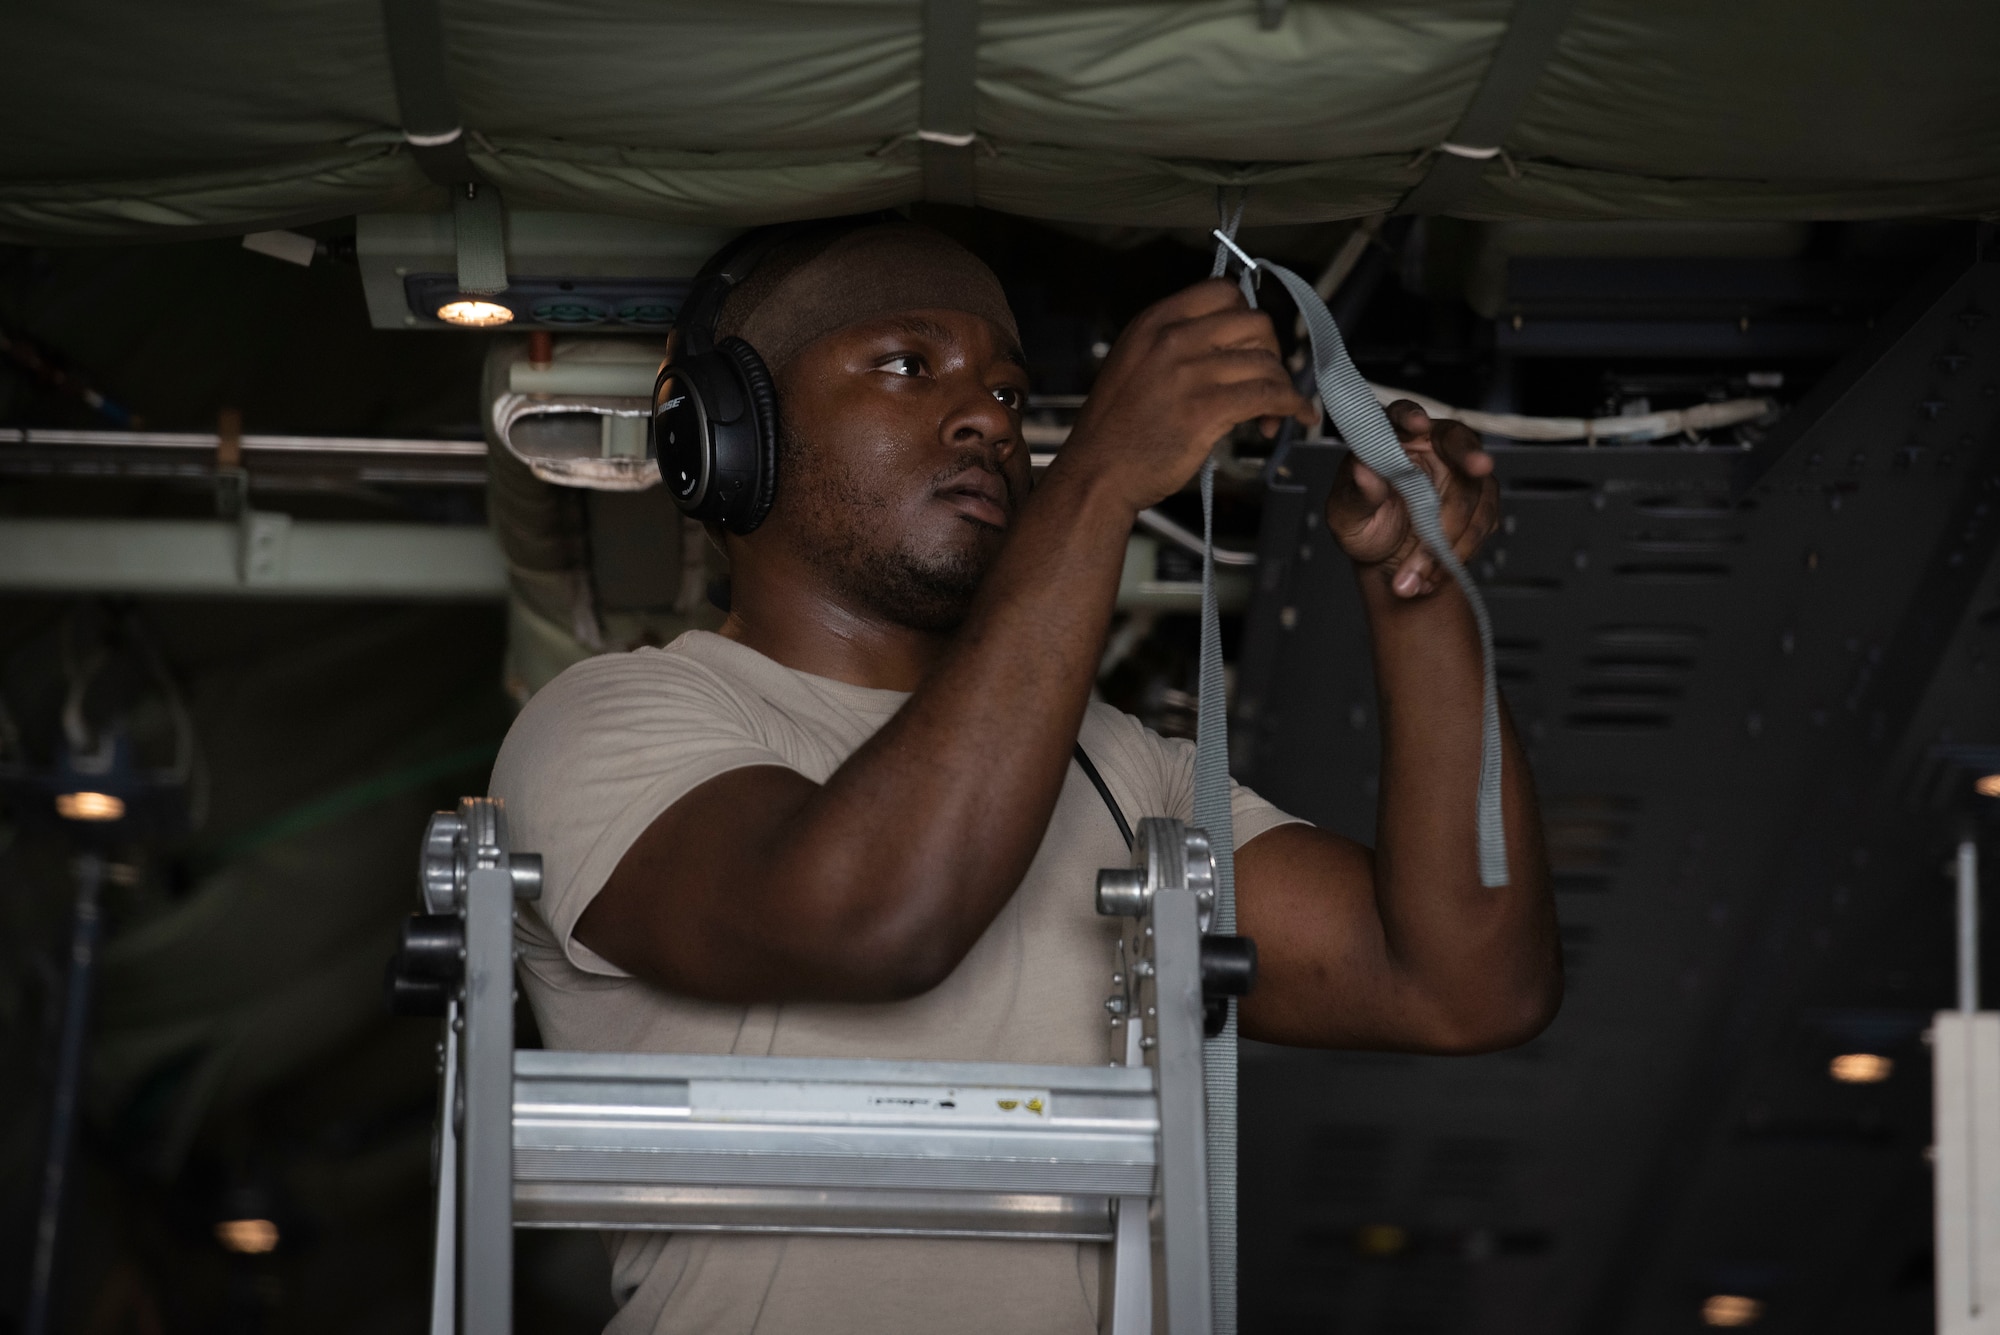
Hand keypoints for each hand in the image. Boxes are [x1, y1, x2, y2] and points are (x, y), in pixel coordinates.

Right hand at [1057, 279, 1318, 513]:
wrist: (1096, 474)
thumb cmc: (1115, 430)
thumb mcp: (1133, 364)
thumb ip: (1174, 344)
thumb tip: (1227, 344)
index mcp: (1154, 322)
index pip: (1222, 292)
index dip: (1246, 316)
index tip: (1251, 342)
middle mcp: (1173, 339)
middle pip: (1253, 322)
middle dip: (1271, 349)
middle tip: (1266, 377)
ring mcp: (1190, 373)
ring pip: (1265, 361)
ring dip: (1282, 386)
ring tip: (1274, 412)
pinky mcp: (1207, 409)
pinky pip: (1269, 395)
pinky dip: (1291, 405)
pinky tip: (1295, 416)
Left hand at [1325, 401, 1498, 597]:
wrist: (1386, 560)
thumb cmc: (1362, 525)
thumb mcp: (1345, 516)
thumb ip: (1356, 494)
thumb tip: (1362, 468)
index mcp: (1390, 440)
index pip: (1401, 414)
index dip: (1410, 415)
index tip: (1418, 424)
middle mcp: (1429, 448)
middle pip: (1458, 440)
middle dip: (1470, 456)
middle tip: (1479, 467)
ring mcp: (1459, 472)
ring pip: (1473, 491)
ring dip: (1450, 535)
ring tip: (1417, 574)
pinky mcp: (1480, 500)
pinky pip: (1483, 520)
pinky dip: (1459, 551)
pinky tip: (1432, 573)